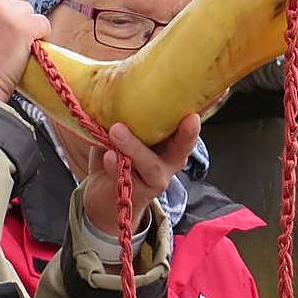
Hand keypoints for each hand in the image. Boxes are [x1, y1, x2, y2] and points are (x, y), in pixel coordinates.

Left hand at [81, 114, 201, 237]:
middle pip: (179, 150)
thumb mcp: (125, 136)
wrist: (104, 197)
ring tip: (116, 131)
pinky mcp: (136, 193)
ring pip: (151, 165)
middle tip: (181, 120)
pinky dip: (115, 165)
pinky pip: (127, 177)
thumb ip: (127, 122)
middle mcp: (168, 164)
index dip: (191, 128)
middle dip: (182, 135)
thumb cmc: (118, 157)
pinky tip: (108, 156)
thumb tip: (116, 101)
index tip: (194, 117)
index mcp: (170, 145)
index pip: (186, 134)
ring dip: (134, 146)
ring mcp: (154, 181)